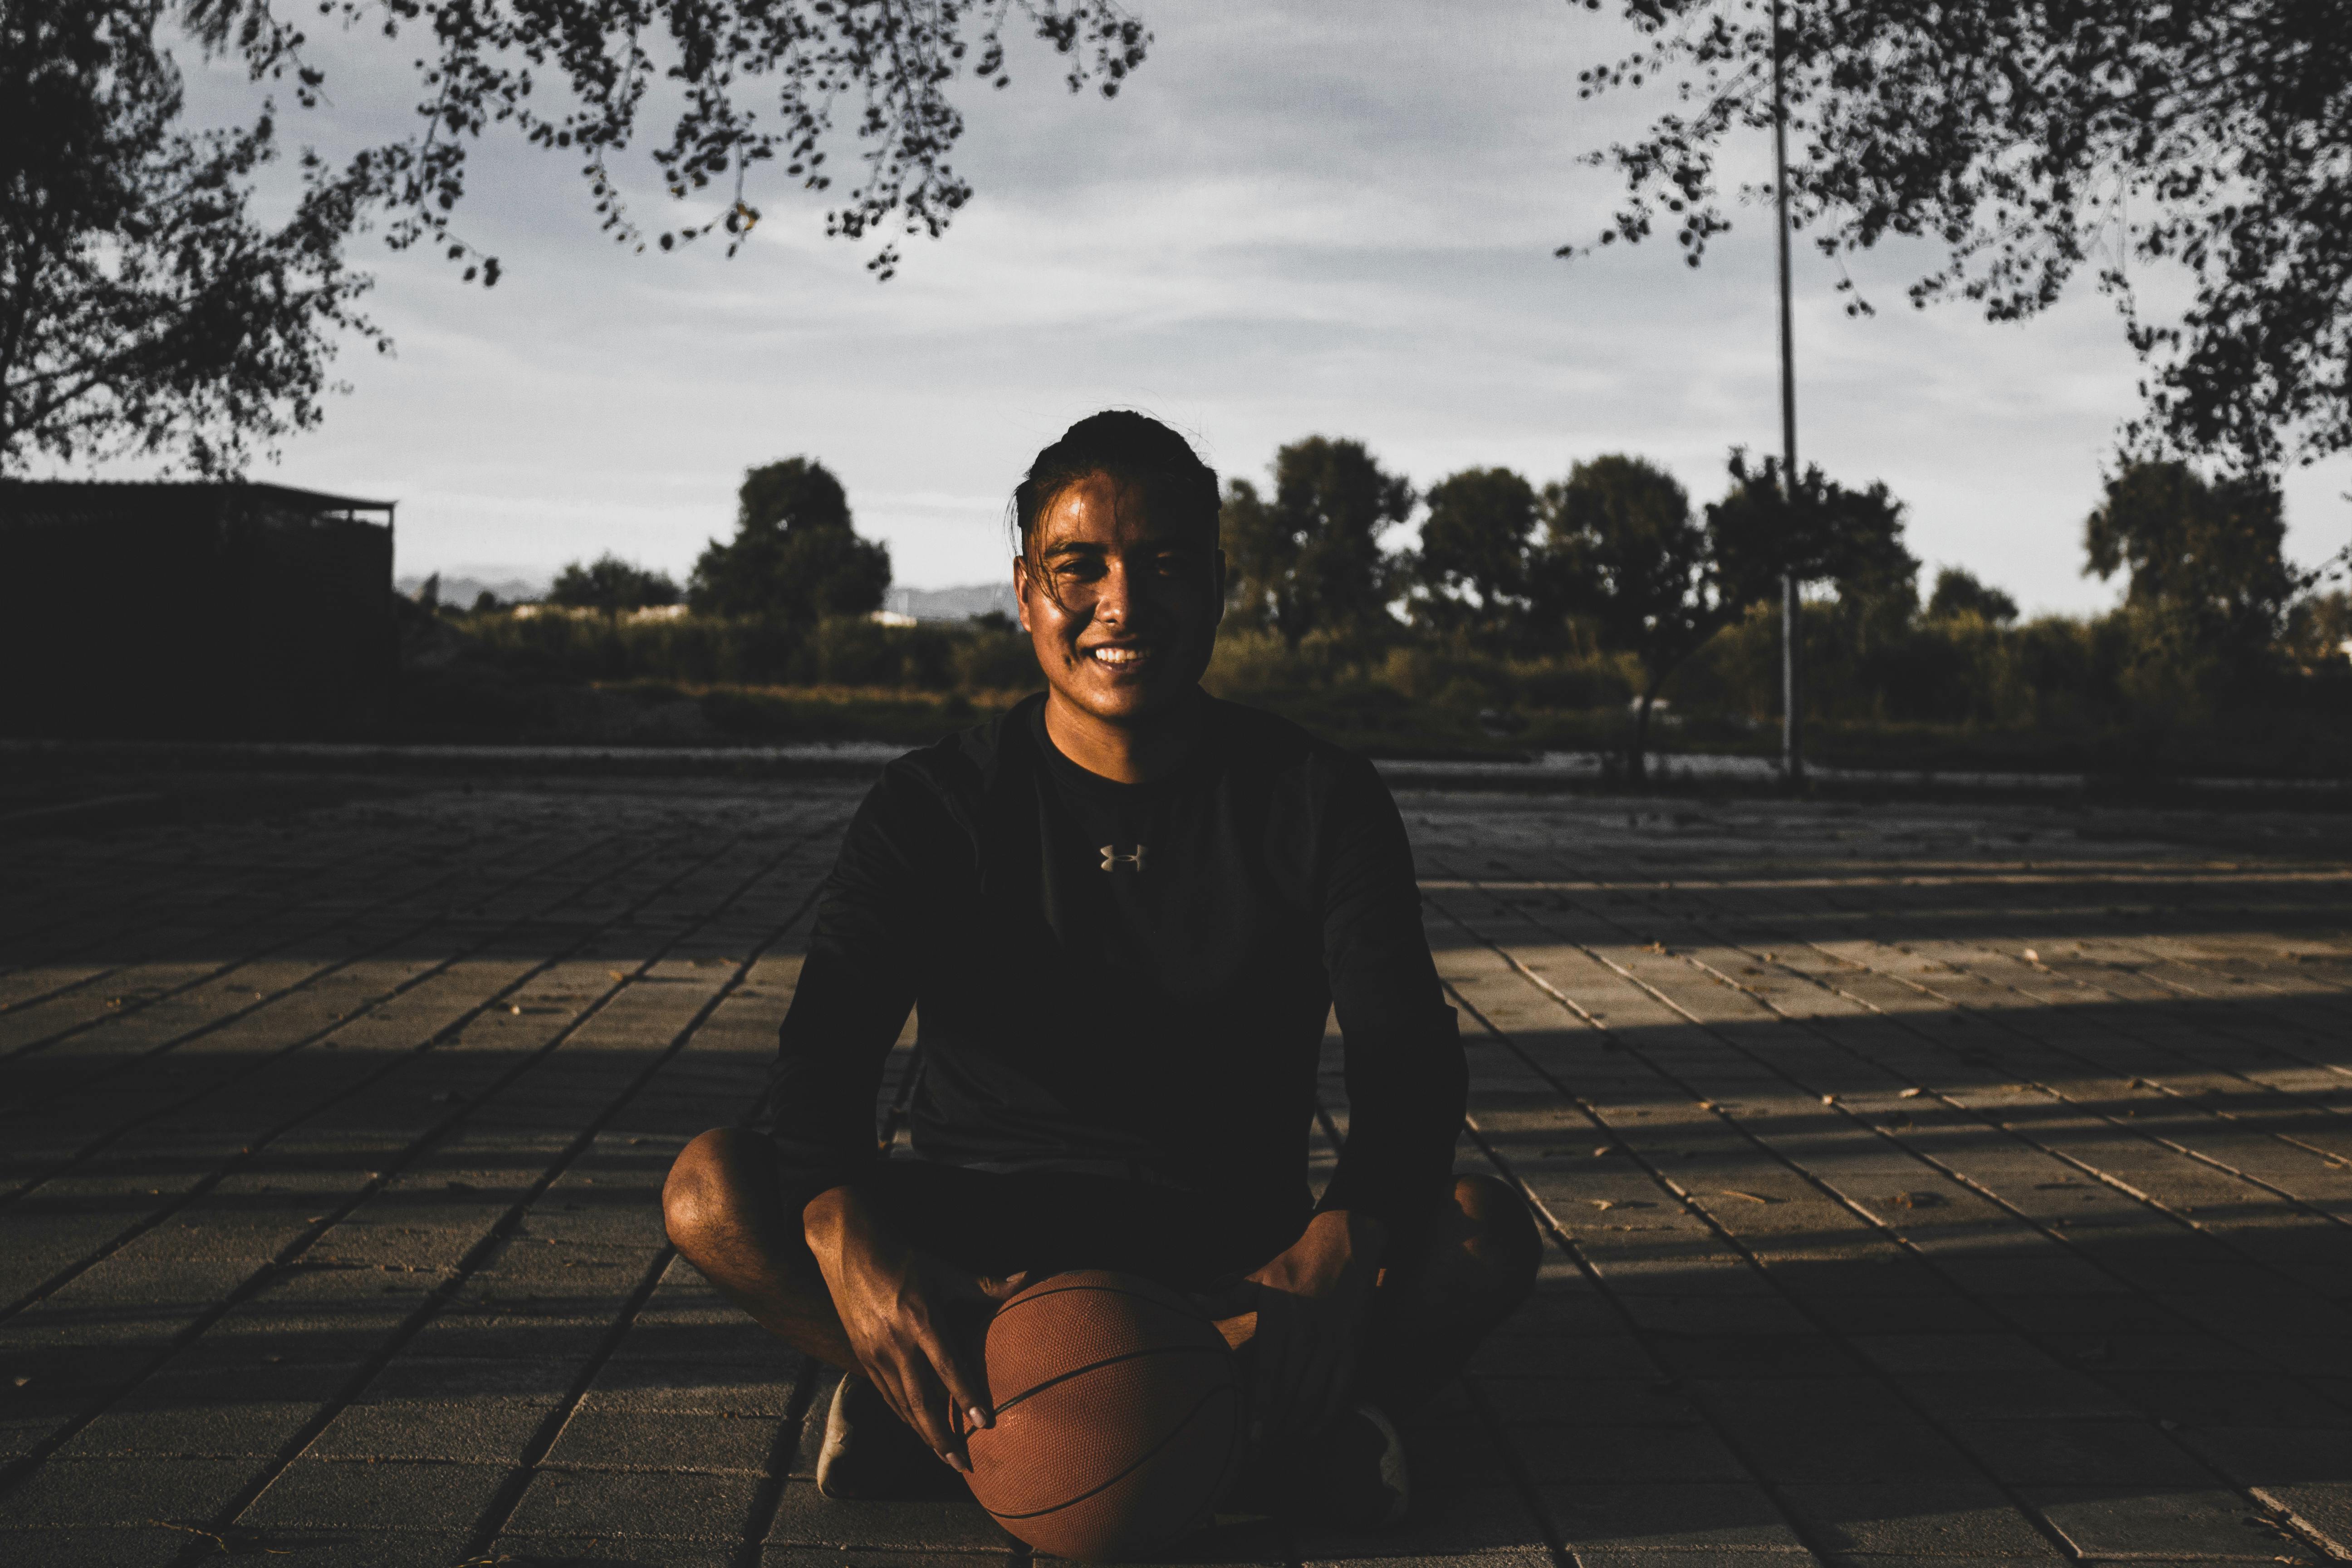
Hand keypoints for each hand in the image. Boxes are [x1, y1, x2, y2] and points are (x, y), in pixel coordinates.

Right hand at [804, 1186, 1027, 1470]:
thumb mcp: (943, 1270)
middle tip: (963, 1464)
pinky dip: (904, 1417)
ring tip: (945, 1458)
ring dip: (924, 1435)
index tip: (985, 1422)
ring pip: (902, 1405)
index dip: (966, 1397)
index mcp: (921, 1320)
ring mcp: (876, 1353)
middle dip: (943, 1437)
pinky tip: (919, 1430)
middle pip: (921, 1401)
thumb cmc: (902, 1259)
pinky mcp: (862, 1356)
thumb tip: (1027, 1278)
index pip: (948, 1368)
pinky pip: (886, 1396)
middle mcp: (897, 1343)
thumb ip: (984, 1285)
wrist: (848, 1251)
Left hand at [1206, 1209, 1383, 1444]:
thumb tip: (1191, 1301)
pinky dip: (1328, 1415)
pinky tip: (1312, 1430)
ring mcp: (1335, 1345)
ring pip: (1315, 1398)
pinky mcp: (1354, 1348)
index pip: (1271, 1375)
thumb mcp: (1259, 1277)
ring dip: (1296, 1426)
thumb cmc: (1294, 1264)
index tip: (1252, 1437)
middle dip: (1274, 1427)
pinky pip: (1342, 1391)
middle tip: (1257, 1452)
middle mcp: (1311, 1337)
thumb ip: (1227, 1297)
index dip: (1261, 1408)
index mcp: (1283, 1321)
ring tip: (1277, 1444)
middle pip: (1291, 1394)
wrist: (1346, 1246)